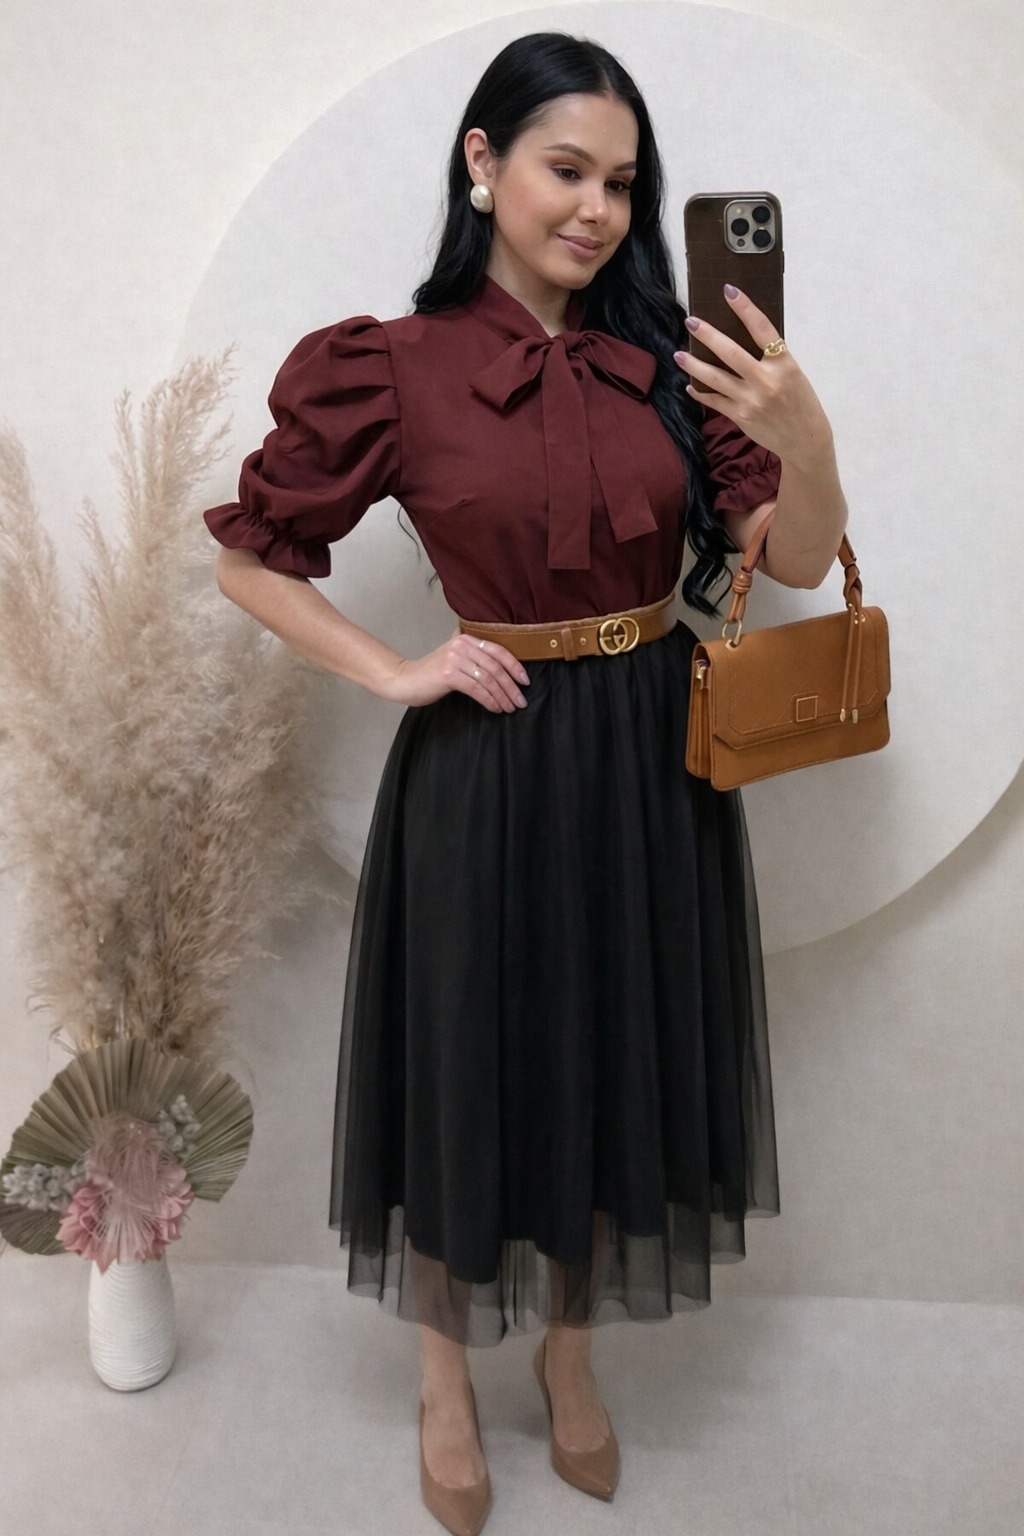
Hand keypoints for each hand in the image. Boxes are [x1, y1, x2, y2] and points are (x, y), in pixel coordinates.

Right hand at [385, 627, 529, 711]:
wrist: (405, 680)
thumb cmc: (431, 673)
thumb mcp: (454, 657)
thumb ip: (472, 654)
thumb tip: (501, 664)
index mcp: (466, 638)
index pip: (498, 650)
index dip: (515, 666)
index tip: (525, 681)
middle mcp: (462, 645)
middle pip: (495, 667)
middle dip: (511, 686)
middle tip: (521, 701)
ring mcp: (455, 659)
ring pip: (488, 679)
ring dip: (503, 696)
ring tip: (510, 708)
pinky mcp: (449, 674)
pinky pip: (477, 689)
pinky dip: (489, 700)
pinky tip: (495, 708)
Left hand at [673, 286, 833, 472]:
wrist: (804, 439)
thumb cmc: (800, 402)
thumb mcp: (792, 374)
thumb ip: (771, 358)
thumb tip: (741, 337)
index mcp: (784, 364)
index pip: (762, 328)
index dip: (745, 308)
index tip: (729, 291)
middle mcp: (766, 380)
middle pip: (731, 353)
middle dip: (708, 335)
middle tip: (691, 321)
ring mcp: (751, 400)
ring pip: (715, 378)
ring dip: (694, 365)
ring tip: (679, 355)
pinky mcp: (741, 417)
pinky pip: (715, 401)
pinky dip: (700, 392)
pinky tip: (690, 385)